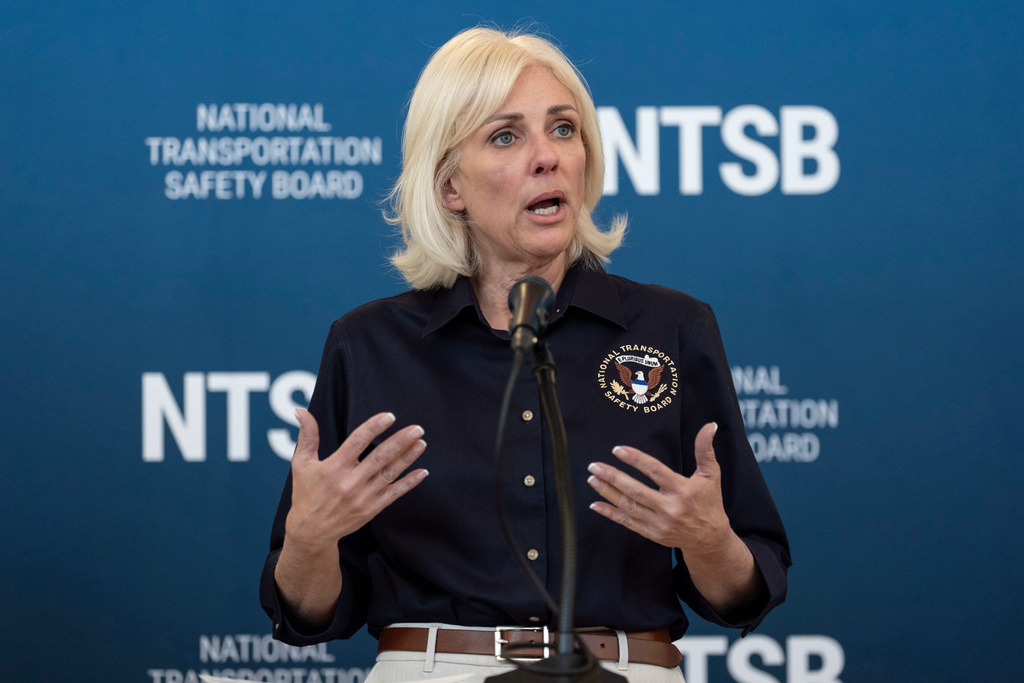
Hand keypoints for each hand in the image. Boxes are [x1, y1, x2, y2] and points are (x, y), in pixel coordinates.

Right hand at [284, 408, 428, 554]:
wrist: (310, 533)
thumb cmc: (306, 493)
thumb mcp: (302, 464)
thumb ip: (307, 436)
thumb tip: (301, 410)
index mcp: (333, 468)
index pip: (357, 442)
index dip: (374, 428)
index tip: (389, 416)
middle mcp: (350, 483)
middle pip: (379, 457)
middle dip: (400, 441)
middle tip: (417, 428)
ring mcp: (363, 497)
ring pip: (390, 473)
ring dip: (407, 458)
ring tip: (421, 443)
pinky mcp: (371, 509)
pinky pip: (394, 494)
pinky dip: (409, 483)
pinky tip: (422, 472)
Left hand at [587, 422, 729, 553]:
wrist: (710, 539)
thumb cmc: (709, 502)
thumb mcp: (711, 475)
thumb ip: (705, 450)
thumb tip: (709, 426)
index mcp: (683, 490)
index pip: (655, 471)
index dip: (635, 459)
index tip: (617, 450)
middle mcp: (670, 508)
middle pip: (636, 491)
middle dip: (613, 477)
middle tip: (595, 466)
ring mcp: (659, 523)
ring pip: (629, 506)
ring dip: (608, 492)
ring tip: (593, 479)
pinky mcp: (652, 534)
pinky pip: (627, 523)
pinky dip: (610, 514)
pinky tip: (595, 504)